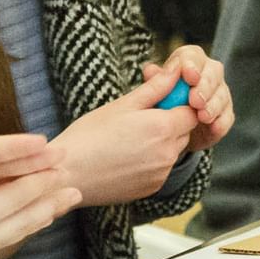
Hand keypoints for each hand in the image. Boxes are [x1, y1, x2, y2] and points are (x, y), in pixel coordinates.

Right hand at [0, 139, 78, 258]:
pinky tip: (17, 229)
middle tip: (76, 188)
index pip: (18, 194)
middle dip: (51, 200)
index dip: (41, 177)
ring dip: (38, 219)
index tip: (62, 163)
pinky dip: (17, 231)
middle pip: (25, 218)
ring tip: (57, 209)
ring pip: (14, 234)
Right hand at [55, 72, 202, 206]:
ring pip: (172, 151)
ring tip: (129, 139)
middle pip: (184, 132)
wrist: (67, 174)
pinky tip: (126, 157)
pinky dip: (150, 162)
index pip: (191, 112)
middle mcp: (167, 154)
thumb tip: (177, 70)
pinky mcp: (151, 188)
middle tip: (139, 119)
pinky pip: (161, 169)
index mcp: (162, 128)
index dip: (179, 104)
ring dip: (161, 143)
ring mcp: (160, 174)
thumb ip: (156, 88)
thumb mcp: (123, 104)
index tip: (160, 102)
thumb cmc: (89, 135)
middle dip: (170, 123)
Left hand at [141, 45, 233, 152]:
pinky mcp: (224, 115)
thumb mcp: (150, 94)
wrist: (168, 133)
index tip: (189, 76)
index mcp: (188, 63)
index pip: (193, 56)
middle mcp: (207, 74)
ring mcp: (219, 94)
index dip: (192, 64)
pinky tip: (213, 127)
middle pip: (213, 72)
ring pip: (221, 94)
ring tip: (203, 117)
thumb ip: (153, 82)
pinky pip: (227, 117)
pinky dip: (221, 122)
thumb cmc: (159, 107)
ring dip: (213, 106)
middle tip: (195, 100)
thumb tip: (151, 70)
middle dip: (205, 86)